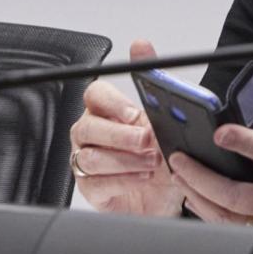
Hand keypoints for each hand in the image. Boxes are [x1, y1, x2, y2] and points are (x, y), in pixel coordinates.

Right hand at [70, 40, 183, 215]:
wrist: (165, 198)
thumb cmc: (160, 161)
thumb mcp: (165, 128)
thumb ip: (155, 95)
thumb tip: (146, 55)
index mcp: (106, 112)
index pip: (95, 95)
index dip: (111, 102)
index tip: (133, 113)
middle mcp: (91, 135)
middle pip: (88, 127)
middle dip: (120, 135)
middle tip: (146, 140)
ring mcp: (86, 161)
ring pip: (91, 157)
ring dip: (126, 160)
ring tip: (151, 162)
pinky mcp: (90, 188)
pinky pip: (96, 183)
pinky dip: (123, 180)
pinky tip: (142, 177)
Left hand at [167, 75, 252, 253]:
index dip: (244, 143)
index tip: (220, 132)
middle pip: (237, 196)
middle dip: (202, 178)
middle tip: (178, 157)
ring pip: (230, 219)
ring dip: (199, 198)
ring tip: (179, 174)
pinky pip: (236, 228)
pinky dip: (212, 213)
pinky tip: (196, 195)